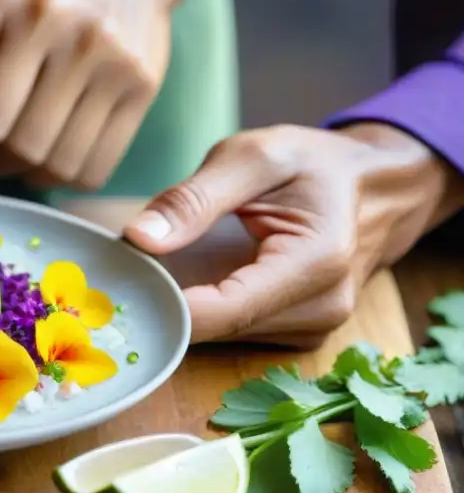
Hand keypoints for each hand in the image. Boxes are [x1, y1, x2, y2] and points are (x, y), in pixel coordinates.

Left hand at [123, 123, 462, 346]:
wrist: (373, 186)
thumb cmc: (315, 165)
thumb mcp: (255, 156)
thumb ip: (195, 198)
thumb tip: (137, 239)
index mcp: (316, 263)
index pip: (223, 310)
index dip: (164, 304)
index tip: (118, 285)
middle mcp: (320, 309)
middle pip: (217, 329)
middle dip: (165, 304)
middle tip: (122, 273)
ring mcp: (312, 330)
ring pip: (221, 336)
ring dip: (181, 309)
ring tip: (152, 271)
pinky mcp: (298, 335)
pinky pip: (234, 333)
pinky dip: (203, 311)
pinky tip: (185, 282)